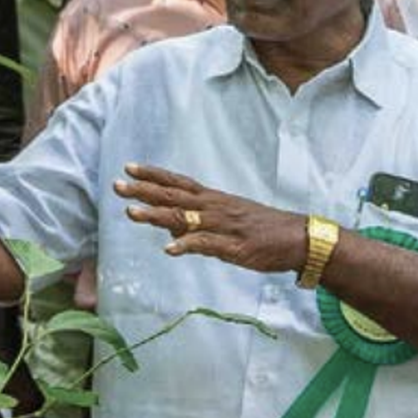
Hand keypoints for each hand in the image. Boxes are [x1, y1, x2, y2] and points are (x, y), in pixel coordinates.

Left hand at [117, 163, 307, 273]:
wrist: (299, 238)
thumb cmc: (262, 230)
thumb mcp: (227, 222)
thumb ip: (197, 224)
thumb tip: (169, 231)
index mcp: (214, 200)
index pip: (178, 183)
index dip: (153, 176)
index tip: (129, 167)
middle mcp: (215, 208)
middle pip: (174, 197)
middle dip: (145, 191)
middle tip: (118, 185)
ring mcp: (224, 226)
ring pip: (185, 219)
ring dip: (157, 216)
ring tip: (131, 213)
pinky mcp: (235, 247)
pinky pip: (207, 245)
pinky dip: (188, 245)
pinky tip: (169, 250)